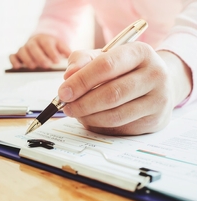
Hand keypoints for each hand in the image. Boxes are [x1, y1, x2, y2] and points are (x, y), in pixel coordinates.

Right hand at [9, 34, 70, 68]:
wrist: (41, 40)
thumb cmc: (52, 46)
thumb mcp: (60, 46)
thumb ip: (65, 50)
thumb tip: (71, 56)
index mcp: (44, 39)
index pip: (46, 44)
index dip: (51, 52)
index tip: (56, 61)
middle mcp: (33, 42)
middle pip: (33, 47)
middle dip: (39, 56)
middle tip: (46, 65)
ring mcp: (24, 48)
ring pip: (22, 50)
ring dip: (27, 58)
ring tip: (33, 66)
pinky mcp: (17, 54)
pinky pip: (12, 56)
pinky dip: (14, 60)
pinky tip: (17, 66)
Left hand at [58, 42, 191, 134]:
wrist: (159, 83)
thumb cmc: (125, 69)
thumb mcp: (104, 56)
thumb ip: (82, 60)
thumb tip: (69, 75)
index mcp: (140, 52)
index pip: (106, 66)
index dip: (81, 81)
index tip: (63, 92)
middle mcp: (154, 74)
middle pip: (112, 93)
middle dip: (83, 103)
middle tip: (66, 106)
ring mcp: (158, 99)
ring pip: (115, 114)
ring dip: (89, 117)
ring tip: (76, 113)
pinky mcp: (155, 119)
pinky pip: (120, 127)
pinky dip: (100, 125)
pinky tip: (91, 118)